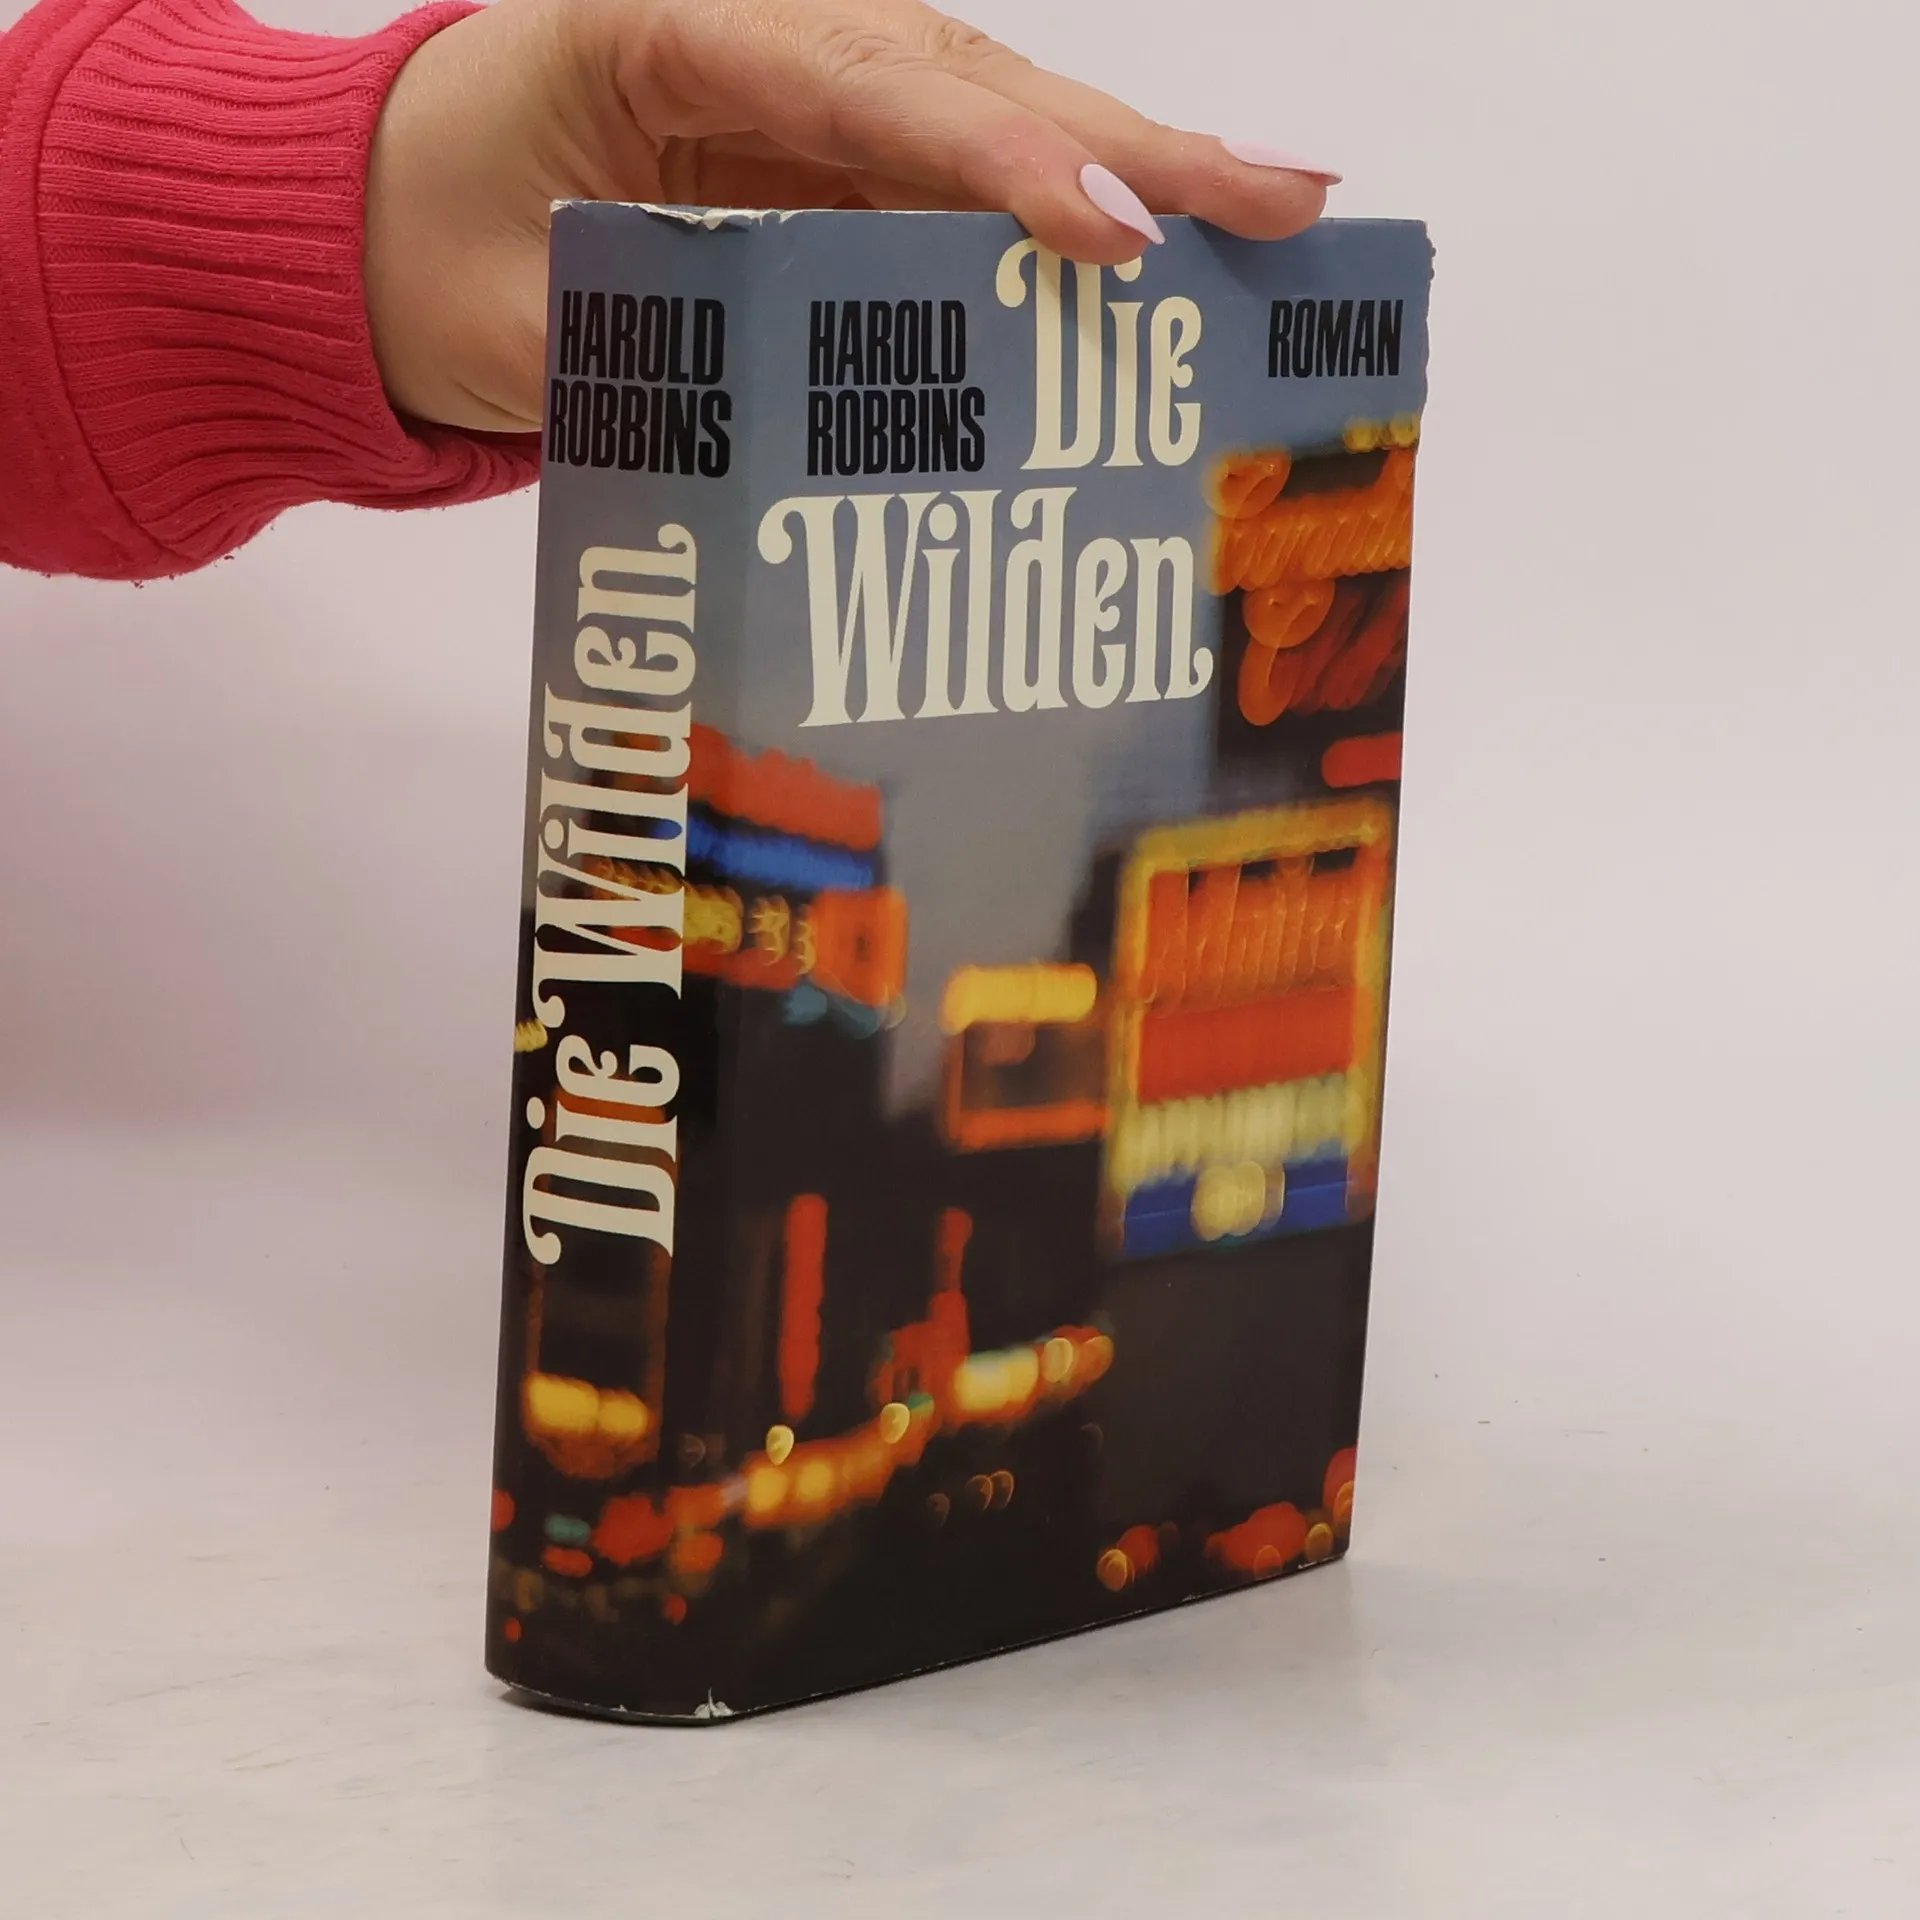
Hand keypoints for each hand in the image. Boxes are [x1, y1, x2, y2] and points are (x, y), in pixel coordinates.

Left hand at [364, 0, 1336, 433]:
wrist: (373, 232)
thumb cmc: (425, 252)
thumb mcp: (518, 313)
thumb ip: (657, 350)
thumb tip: (820, 419)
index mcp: (664, 28)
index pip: (866, 85)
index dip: (1001, 166)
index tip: (1113, 237)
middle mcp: (761, 36)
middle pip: (970, 80)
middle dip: (1131, 147)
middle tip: (1283, 200)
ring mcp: (801, 93)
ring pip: (990, 119)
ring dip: (1132, 171)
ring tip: (1273, 216)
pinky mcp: (821, 160)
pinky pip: (957, 180)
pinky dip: (1058, 214)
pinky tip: (1161, 247)